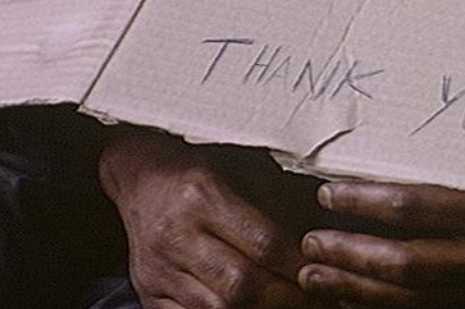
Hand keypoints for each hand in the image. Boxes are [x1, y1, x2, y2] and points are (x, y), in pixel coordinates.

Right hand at [98, 128, 325, 308]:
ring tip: (287, 305)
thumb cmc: (202, 171)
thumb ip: (277, 204)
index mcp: (204, 195)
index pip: (264, 242)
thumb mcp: (242, 170)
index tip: (324, 272)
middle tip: (315, 300)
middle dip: (285, 298)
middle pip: (240, 284)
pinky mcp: (148, 292)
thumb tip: (319, 243)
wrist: (140, 177)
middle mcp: (176, 234)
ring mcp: (158, 268)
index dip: (299, 265)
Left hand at [296, 182, 464, 307]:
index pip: (413, 205)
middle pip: (403, 261)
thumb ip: (452, 174)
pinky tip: (348, 301)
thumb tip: (379, 169)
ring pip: (408, 299)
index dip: (363, 201)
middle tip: (308, 241)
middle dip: (348, 254)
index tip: (326, 193)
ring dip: (353, 289)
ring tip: (312, 275)